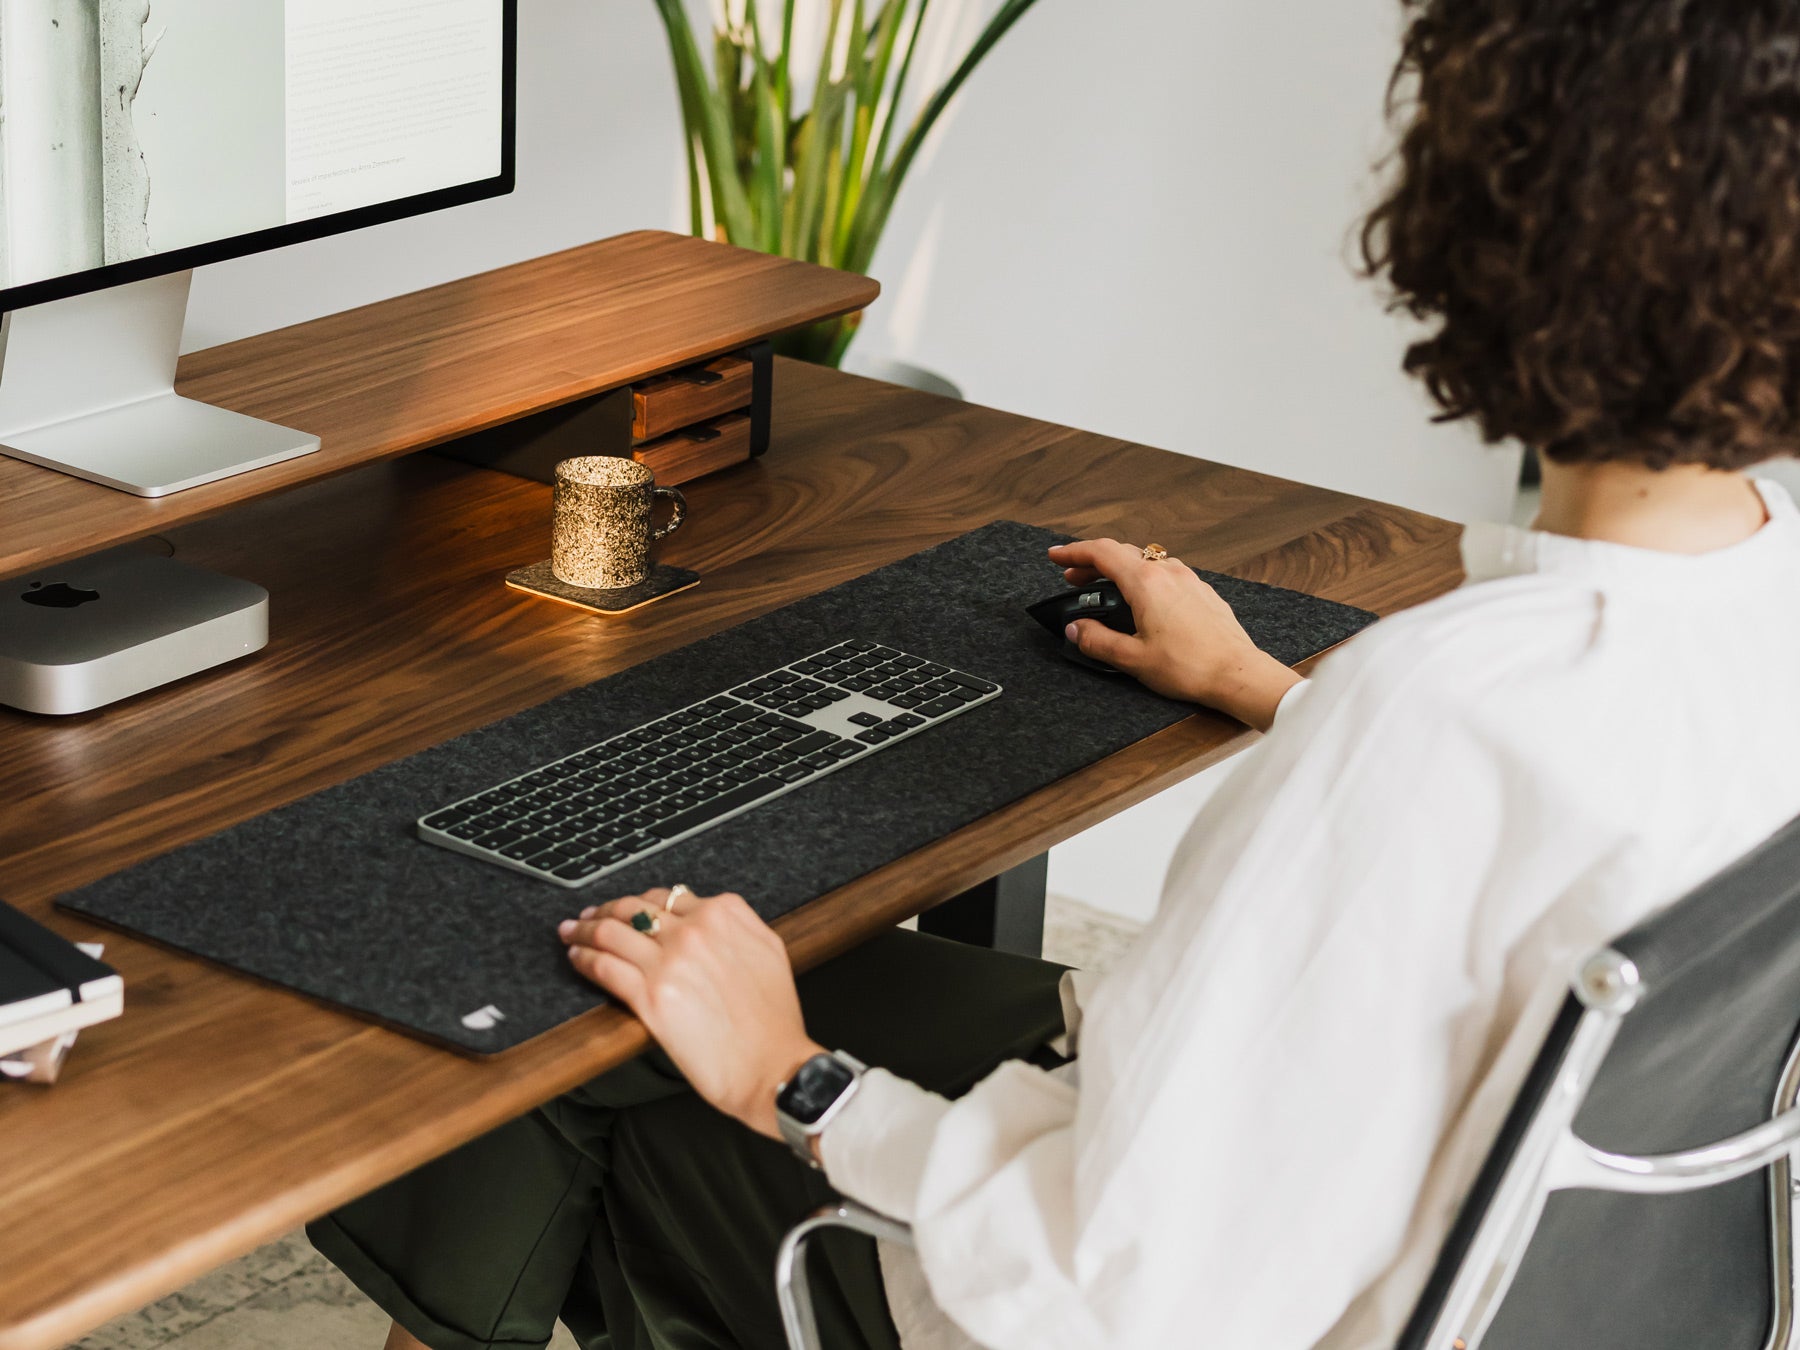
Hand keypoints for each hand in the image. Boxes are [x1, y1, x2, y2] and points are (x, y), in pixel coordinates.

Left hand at [560, 888, 822, 1139]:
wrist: (772, 1065)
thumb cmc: (774, 1020)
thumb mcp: (769, 951)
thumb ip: (740, 925)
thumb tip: (713, 918)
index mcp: (725, 914)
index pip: (668, 897)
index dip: (640, 902)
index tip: (626, 908)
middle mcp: (695, 930)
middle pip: (634, 908)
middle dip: (604, 909)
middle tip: (587, 916)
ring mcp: (670, 961)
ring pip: (610, 932)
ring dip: (583, 930)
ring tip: (570, 932)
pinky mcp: (649, 996)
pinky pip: (604, 967)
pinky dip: (584, 959)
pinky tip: (577, 959)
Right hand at [1046, 539, 1301, 731]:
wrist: (1238, 674)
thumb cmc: (1191, 667)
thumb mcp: (1132, 658)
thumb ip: (1097, 640)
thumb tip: (1076, 629)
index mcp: (1146, 582)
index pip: (1101, 553)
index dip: (1073, 552)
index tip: (1056, 556)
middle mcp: (1168, 572)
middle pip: (1121, 553)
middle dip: (1092, 563)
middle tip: (1073, 578)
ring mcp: (1188, 579)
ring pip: (1145, 562)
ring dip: (1119, 570)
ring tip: (1105, 590)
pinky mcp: (1202, 592)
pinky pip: (1165, 574)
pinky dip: (1143, 579)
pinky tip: (1142, 600)